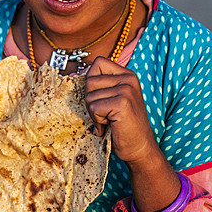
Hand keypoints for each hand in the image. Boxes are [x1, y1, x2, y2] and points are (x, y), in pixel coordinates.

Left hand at [84, 57, 181, 211]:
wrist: (140, 147)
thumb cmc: (123, 125)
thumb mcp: (113, 98)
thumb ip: (99, 86)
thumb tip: (71, 76)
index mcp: (126, 74)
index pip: (97, 63)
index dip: (91, 81)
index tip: (100, 97)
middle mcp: (128, 78)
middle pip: (90, 81)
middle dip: (92, 101)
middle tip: (106, 114)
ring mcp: (126, 90)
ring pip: (90, 97)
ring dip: (95, 113)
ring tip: (110, 120)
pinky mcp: (122, 103)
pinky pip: (94, 109)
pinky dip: (98, 121)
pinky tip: (110, 126)